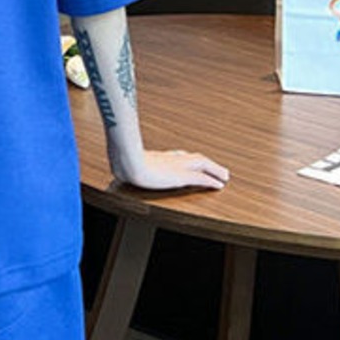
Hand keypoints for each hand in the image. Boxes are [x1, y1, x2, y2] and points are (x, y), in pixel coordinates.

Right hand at [112, 148, 229, 190]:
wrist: (127, 161)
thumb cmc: (121, 161)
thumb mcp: (121, 161)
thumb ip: (123, 163)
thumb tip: (115, 168)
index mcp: (156, 155)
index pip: (176, 155)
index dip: (186, 159)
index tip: (191, 160)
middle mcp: (170, 158)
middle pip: (194, 158)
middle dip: (206, 163)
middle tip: (217, 168)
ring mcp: (177, 166)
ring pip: (203, 165)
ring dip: (215, 169)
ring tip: (224, 175)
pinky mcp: (181, 176)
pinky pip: (201, 178)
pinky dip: (212, 180)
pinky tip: (220, 184)